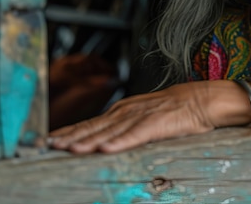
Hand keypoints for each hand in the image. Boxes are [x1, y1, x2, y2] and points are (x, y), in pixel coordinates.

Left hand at [48, 80, 250, 153]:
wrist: (203, 99)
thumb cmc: (175, 110)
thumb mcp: (143, 117)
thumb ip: (124, 127)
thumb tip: (102, 142)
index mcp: (123, 111)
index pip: (90, 124)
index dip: (68, 133)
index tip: (48, 142)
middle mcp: (127, 112)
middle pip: (93, 127)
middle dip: (69, 137)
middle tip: (47, 147)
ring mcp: (141, 117)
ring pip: (109, 131)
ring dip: (87, 141)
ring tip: (68, 150)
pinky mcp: (157, 123)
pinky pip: (135, 135)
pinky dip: (119, 142)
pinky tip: (104, 149)